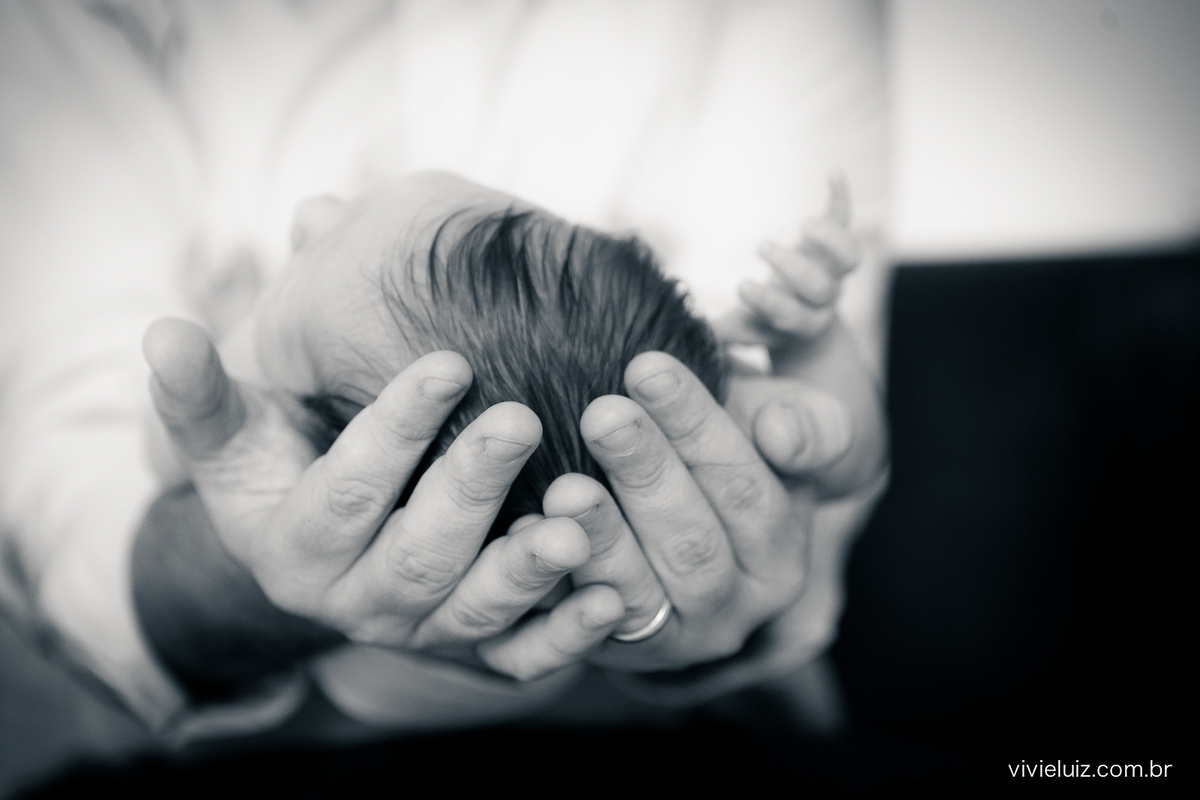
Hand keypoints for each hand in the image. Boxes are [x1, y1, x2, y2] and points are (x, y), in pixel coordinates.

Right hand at [142, 318, 625, 682]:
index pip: (346, 491)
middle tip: (522, 419)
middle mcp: (356, 603)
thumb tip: (164, 333)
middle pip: (418, 552)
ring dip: (526, 571)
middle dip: (470, 487)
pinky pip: (522, 658)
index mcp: (292, 551)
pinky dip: (569, 635)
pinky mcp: (475, 652)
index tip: (449, 362)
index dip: (396, 429)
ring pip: (473, 611)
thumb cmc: (282, 473)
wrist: (322, 558)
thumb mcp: (235, 440)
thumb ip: (204, 396)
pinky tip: (615, 596)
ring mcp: (421, 632)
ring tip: (577, 523)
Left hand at [539, 178, 886, 684]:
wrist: (669, 517)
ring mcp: (675, 639)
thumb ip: (802, 426)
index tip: (645, 365)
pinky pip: (583, 627)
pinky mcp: (617, 656)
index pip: (746, 486)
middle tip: (602, 413)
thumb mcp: (772, 428)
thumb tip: (784, 428)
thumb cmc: (718, 452)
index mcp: (782, 551)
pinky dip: (555, 584)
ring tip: (563, 486)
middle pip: (694, 541)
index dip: (697, 426)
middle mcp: (738, 607)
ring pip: (641, 591)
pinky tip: (523, 537)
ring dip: (601, 539)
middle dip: (646, 473)